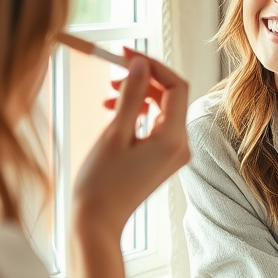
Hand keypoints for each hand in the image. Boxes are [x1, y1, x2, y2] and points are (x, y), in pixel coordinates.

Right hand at [73, 50, 189, 240]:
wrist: (97, 223)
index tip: (126, 54)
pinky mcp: (162, 159)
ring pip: (161, 109)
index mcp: (174, 139)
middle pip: (170, 97)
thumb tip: (140, 64)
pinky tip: (114, 112)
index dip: (153, 65)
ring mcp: (173, 154)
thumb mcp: (116, 132)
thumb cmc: (101, 183)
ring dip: (136, 96)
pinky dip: (137, 113)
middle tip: (113, 72)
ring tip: (107, 97)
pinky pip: (155, 125)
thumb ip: (131, 95)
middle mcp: (180, 146)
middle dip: (142, 79)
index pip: (176, 87)